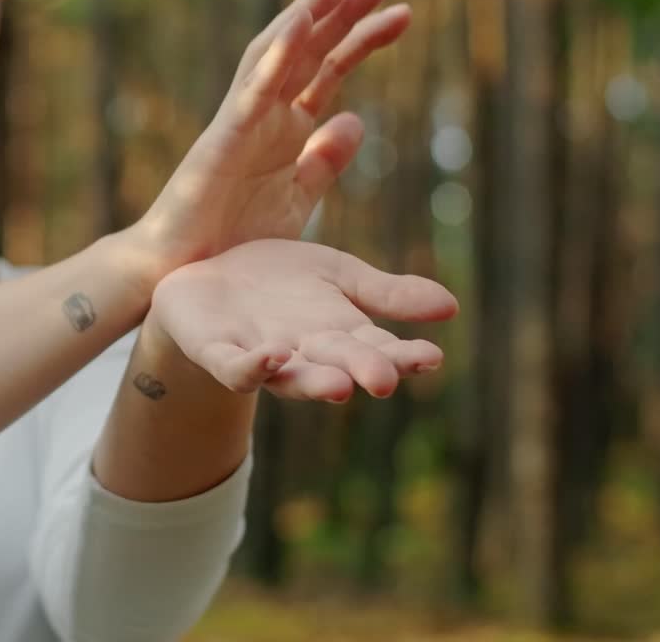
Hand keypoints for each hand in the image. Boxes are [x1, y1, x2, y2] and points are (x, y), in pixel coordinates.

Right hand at [126, 0, 409, 280]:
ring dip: (305, 17)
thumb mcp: (294, 202)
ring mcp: (240, 123)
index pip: (328, 72)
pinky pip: (252, 91)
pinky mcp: (222, 141)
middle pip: (306, 53)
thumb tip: (357, 120)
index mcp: (283, 130)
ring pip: (275, 58)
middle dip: (341, 14)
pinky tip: (299, 24)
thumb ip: (323, 163)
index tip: (401, 13)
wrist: (181, 274)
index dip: (361, 40)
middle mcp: (263, 117)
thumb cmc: (231, 242)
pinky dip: (275, 56)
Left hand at [146, 239, 458, 402]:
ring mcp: (259, 355)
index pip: (377, 349)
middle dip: (361, 374)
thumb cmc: (280, 281)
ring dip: (313, 384)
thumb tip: (452, 307)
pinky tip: (271, 357)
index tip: (432, 356)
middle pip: (338, 367)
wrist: (207, 273)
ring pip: (290, 379)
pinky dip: (252, 368)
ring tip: (338, 386)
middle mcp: (303, 353)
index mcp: (338, 334)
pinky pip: (234, 368)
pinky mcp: (216, 351)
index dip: (403, 356)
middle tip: (385, 380)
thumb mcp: (339, 275)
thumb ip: (387, 294)